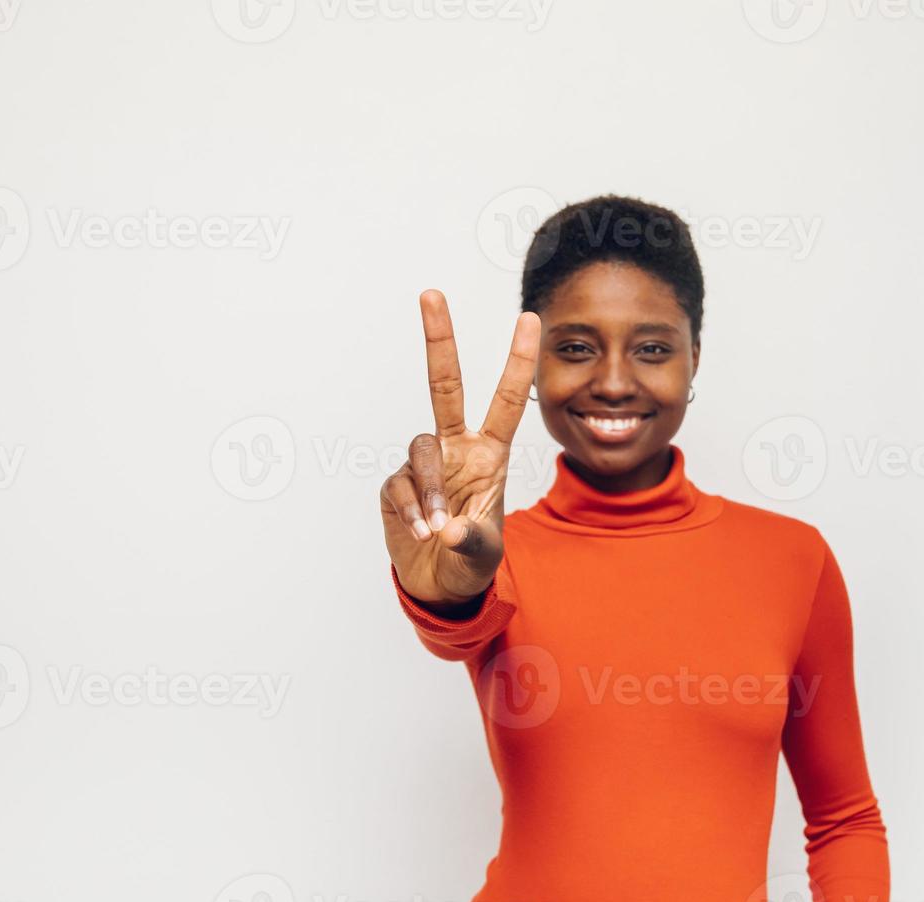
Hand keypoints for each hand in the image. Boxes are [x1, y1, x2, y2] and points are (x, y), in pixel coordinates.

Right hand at [380, 290, 540, 608]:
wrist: (440, 586)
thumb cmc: (472, 561)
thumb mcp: (485, 554)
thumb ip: (472, 540)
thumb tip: (448, 529)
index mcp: (489, 454)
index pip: (505, 400)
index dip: (517, 361)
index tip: (528, 318)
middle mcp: (455, 449)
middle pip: (444, 384)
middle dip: (439, 338)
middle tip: (431, 293)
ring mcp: (423, 465)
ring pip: (418, 449)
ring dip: (427, 488)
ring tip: (436, 527)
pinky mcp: (395, 485)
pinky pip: (399, 486)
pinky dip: (411, 511)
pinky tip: (421, 533)